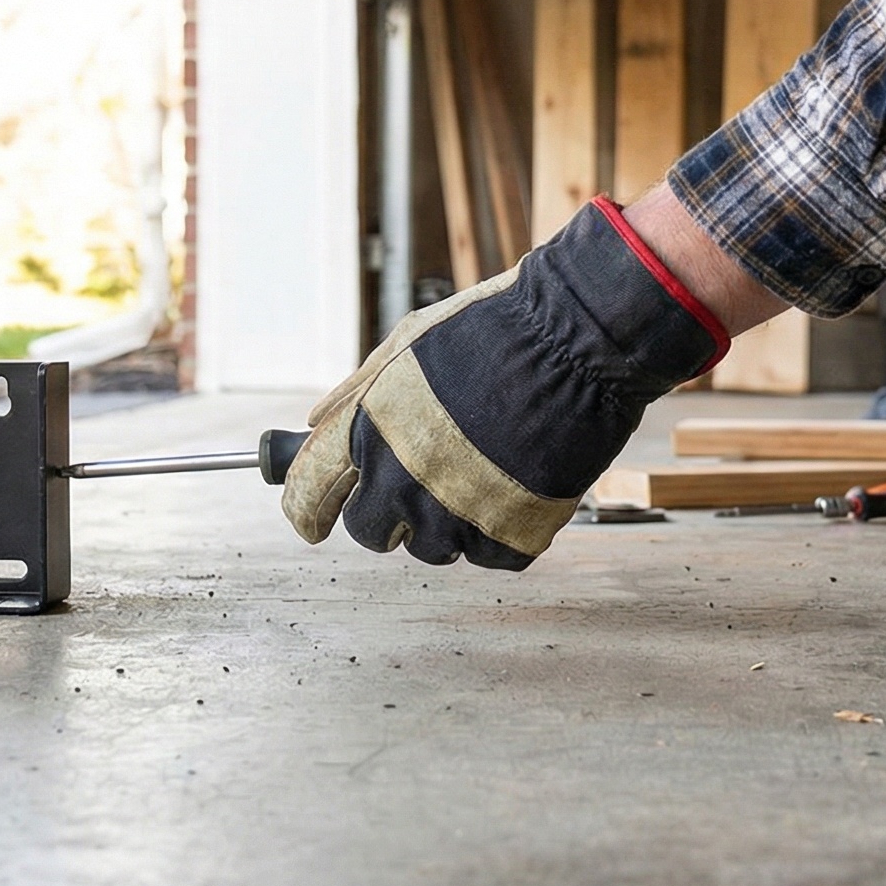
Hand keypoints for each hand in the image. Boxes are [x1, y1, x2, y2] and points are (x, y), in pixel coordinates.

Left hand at [280, 197, 730, 567]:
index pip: (309, 498)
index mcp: (368, 433)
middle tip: (421, 478)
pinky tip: (515, 482)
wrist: (578, 340)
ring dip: (446, 520)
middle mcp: (403, 482)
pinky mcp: (511, 538)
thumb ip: (354, 394)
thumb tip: (311, 425)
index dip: (307, 511)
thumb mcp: (405, 344)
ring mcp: (458, 516)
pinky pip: (487, 555)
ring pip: (431, 549)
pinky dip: (498, 530)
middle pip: (370, 533)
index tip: (312, 519)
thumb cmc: (492, 330)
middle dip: (386, 512)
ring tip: (482, 466)